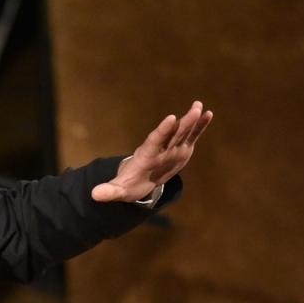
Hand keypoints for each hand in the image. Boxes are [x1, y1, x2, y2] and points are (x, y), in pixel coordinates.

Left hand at [90, 100, 212, 202]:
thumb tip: (94, 195)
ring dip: (192, 121)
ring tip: (200, 107)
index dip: (163, 131)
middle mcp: (160, 149)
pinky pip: (191, 137)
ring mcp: (171, 148)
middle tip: (195, 108)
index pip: (155, 142)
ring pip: (183, 133)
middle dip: (183, 123)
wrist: (138, 181)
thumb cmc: (129, 185)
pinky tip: (209, 114)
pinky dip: (199, 127)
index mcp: (146, 156)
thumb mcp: (119, 190)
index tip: (171, 119)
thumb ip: (109, 191)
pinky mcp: (181, 150)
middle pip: (172, 134)